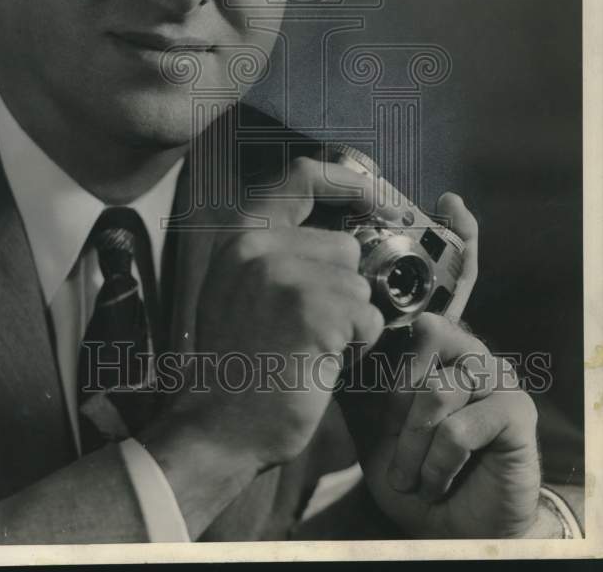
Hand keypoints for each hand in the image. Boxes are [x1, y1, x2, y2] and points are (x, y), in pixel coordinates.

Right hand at [165, 155, 398, 471]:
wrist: (222, 425)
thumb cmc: (241, 361)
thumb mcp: (240, 286)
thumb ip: (280, 249)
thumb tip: (346, 229)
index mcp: (241, 234)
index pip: (303, 176)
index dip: (351, 182)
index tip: (381, 200)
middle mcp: (256, 245)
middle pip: (343, 244)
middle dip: (348, 286)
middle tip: (333, 321)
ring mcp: (280, 275)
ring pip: (358, 283)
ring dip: (352, 318)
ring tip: (316, 345)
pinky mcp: (309, 310)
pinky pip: (367, 315)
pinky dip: (359, 343)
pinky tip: (324, 360)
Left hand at [340, 313, 540, 538]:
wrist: (456, 530)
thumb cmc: (416, 473)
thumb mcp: (373, 430)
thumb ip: (359, 391)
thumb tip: (331, 357)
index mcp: (441, 349)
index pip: (409, 326)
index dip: (384, 371)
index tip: (379, 421)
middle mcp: (472, 354)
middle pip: (424, 345)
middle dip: (395, 408)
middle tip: (392, 448)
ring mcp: (498, 379)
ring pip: (436, 391)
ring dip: (414, 445)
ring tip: (411, 477)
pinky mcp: (518, 412)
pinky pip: (459, 429)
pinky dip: (438, 464)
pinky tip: (437, 485)